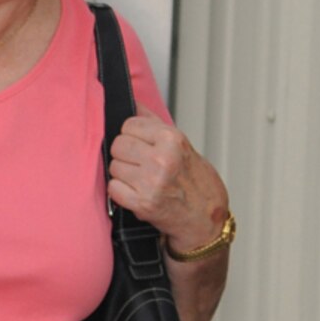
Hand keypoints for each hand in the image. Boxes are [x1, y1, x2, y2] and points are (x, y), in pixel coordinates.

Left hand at [107, 113, 229, 256]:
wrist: (206, 217)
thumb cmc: (196, 182)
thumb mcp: (181, 145)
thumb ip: (154, 122)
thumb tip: (133, 102)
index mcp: (172, 140)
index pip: (129, 125)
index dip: (133, 136)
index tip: (144, 146)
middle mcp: (162, 159)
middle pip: (118, 144)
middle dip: (126, 154)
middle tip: (142, 165)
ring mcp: (151, 182)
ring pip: (114, 166)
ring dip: (123, 174)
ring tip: (142, 180)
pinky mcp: (142, 203)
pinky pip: (113, 188)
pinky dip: (121, 192)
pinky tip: (137, 192)